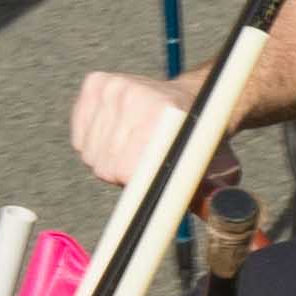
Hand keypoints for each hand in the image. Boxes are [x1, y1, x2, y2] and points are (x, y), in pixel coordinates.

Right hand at [71, 68, 222, 192]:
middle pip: (105, 164)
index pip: (126, 169)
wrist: (196, 99)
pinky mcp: (96, 83)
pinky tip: (117, 134)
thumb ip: (210, 196)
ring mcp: (113, 87)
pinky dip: (93, 142)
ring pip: (89, 151)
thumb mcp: (216, 172)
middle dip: (121, 173)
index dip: (134, 183)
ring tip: (133, 148)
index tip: (146, 185)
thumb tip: (211, 211)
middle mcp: (136, 94)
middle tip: (145, 164)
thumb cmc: (201, 142)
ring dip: (107, 159)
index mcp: (166, 115)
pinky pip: (79, 135)